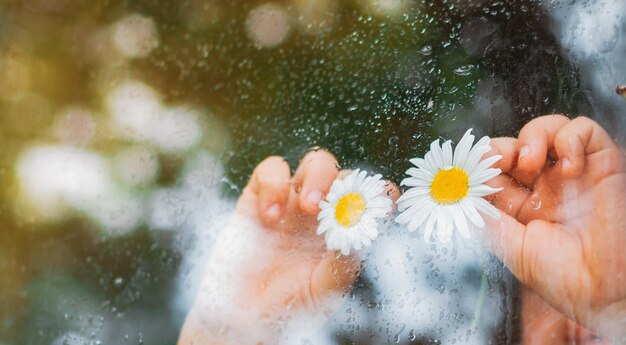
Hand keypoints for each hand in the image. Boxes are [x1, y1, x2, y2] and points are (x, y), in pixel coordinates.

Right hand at [178, 150, 398, 343]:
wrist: (243, 313)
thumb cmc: (288, 303)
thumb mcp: (324, 288)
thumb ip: (343, 261)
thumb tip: (360, 232)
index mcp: (343, 230)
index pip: (369, 199)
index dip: (380, 192)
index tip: (386, 198)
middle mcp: (321, 211)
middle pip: (344, 175)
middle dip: (346, 182)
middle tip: (337, 202)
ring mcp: (292, 200)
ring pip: (315, 163)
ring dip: (317, 177)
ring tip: (308, 207)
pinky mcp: (259, 196)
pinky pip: (272, 170)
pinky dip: (274, 185)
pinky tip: (270, 216)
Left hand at [483, 115, 625, 340]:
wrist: (608, 292)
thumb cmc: (566, 280)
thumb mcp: (515, 251)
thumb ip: (489, 221)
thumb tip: (462, 196)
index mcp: (523, 206)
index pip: (496, 170)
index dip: (483, 163)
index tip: (474, 167)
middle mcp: (547, 187)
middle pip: (518, 146)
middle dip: (503, 148)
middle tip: (500, 160)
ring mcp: (575, 174)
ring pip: (549, 130)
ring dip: (534, 136)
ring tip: (530, 160)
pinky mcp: (604, 165)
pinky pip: (585, 130)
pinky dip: (571, 137)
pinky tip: (568, 165)